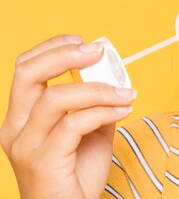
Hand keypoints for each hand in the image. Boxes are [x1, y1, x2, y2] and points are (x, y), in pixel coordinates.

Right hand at [0, 35, 136, 198]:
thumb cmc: (77, 174)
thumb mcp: (90, 130)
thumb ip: (95, 103)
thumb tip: (116, 77)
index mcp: (21, 117)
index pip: (25, 69)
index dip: (52, 48)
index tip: (83, 41)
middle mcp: (15, 128)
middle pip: (28, 74)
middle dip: (64, 55)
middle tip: (98, 51)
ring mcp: (25, 146)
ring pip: (55, 98)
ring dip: (98, 89)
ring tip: (125, 94)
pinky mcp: (42, 161)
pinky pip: (73, 124)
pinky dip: (103, 111)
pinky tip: (123, 111)